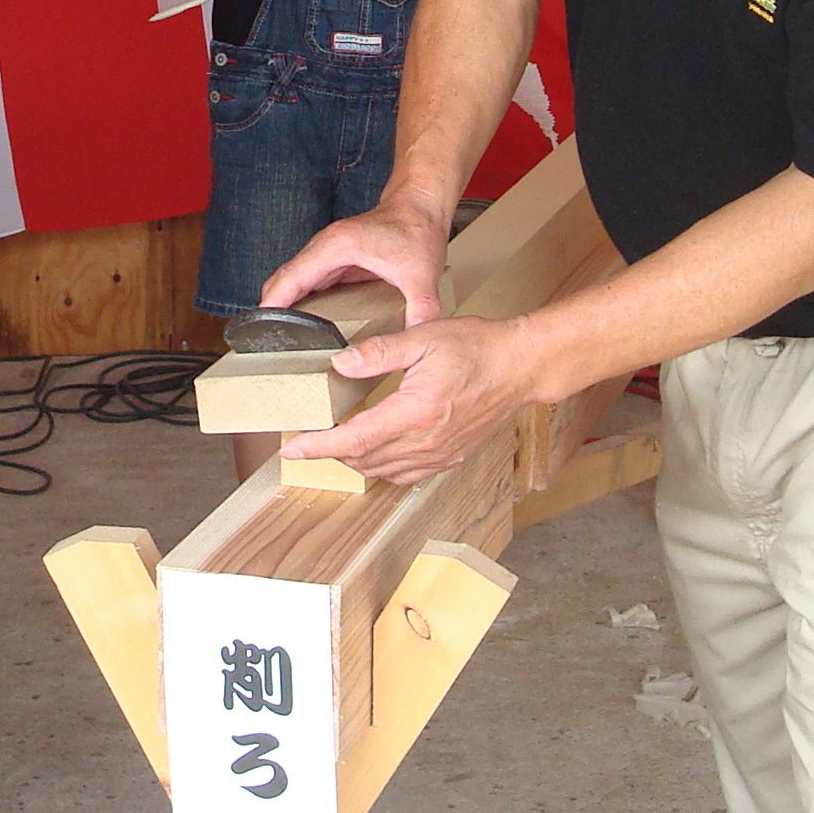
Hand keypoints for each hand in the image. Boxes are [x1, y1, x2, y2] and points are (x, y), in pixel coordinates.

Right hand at [260, 197, 450, 327]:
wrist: (419, 206)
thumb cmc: (417, 230)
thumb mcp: (422, 274)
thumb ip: (422, 309)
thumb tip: (419, 339)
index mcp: (337, 246)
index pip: (292, 277)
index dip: (273, 303)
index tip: (258, 328)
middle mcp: (325, 247)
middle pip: (283, 280)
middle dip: (270, 309)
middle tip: (264, 344)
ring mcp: (326, 253)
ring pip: (291, 280)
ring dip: (280, 305)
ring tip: (275, 339)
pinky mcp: (332, 260)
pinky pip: (304, 282)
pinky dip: (295, 300)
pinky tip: (299, 323)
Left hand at [282, 314, 538, 486]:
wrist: (520, 367)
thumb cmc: (476, 347)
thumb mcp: (422, 338)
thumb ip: (378, 353)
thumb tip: (339, 364)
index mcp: (414, 413)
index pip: (354, 439)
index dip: (319, 447)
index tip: (293, 449)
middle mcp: (425, 442)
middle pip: (364, 460)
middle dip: (331, 453)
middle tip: (309, 439)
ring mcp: (439, 454)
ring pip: (383, 471)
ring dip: (355, 461)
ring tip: (335, 444)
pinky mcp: (450, 457)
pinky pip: (406, 474)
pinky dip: (382, 467)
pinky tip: (375, 452)